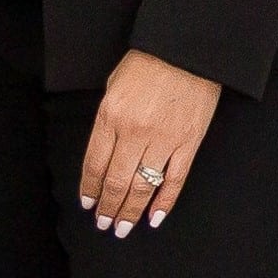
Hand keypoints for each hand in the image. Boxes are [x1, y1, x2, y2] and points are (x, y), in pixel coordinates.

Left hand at [82, 49, 224, 236]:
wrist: (188, 49)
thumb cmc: (149, 62)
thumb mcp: (114, 85)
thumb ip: (108, 120)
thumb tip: (106, 153)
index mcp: (111, 116)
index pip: (95, 164)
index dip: (90, 189)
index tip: (88, 204)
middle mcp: (135, 132)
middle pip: (117, 181)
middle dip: (108, 208)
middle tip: (104, 225)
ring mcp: (164, 140)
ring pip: (143, 187)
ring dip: (131, 212)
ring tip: (123, 228)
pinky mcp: (188, 143)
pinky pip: (175, 180)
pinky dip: (164, 202)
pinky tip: (154, 218)